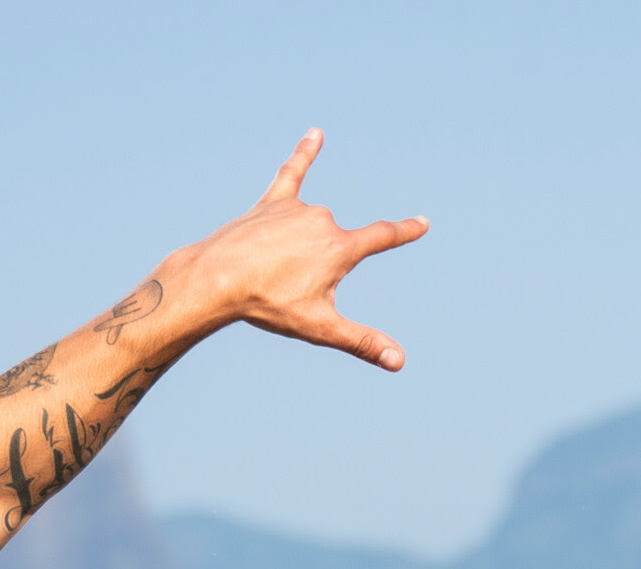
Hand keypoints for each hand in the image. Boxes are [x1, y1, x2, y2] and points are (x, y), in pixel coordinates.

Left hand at [169, 130, 426, 370]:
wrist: (218, 280)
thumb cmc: (269, 305)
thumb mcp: (320, 328)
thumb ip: (363, 341)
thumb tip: (399, 361)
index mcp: (340, 248)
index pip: (382, 237)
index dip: (404, 231)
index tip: (423, 222)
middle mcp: (323, 220)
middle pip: (335, 244)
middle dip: (318, 269)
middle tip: (284, 290)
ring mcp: (297, 208)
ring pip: (310, 228)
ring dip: (297, 250)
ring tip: (267, 273)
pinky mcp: (271, 202)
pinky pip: (292, 173)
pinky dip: (305, 153)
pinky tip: (316, 134)